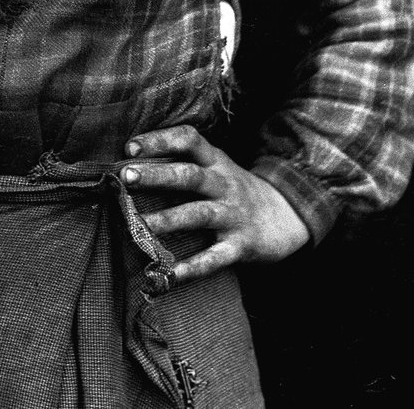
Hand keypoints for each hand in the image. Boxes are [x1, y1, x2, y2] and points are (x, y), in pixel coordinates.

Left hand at [120, 124, 309, 284]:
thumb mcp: (217, 166)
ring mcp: (233, 215)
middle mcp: (224, 184)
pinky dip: (191, 268)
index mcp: (216, 161)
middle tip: (126, 176)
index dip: (160, 140)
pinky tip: (167, 274)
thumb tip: (132, 159)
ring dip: (169, 218)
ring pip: (199, 214)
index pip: (189, 140)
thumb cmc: (235, 189)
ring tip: (141, 224)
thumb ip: (185, 160)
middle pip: (189, 175)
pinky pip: (214, 258)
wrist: (286, 216)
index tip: (130, 148)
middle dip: (157, 175)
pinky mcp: (240, 245)